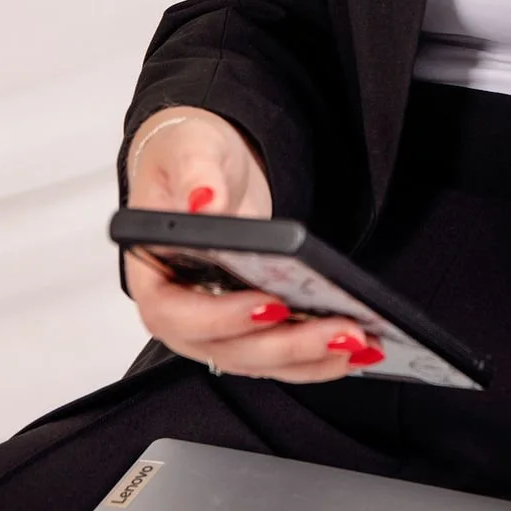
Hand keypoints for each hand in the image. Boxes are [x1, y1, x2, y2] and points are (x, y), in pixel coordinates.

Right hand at [122, 106, 380, 383]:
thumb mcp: (192, 151)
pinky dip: (315, 357)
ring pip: (257, 359)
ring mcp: (214, 325)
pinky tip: (356, 348)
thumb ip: (196, 176)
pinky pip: (277, 355)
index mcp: (152, 271)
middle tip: (340, 331)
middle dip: (286, 346)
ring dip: (309, 359)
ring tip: (358, 342)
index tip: (271, 304)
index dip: (221, 318)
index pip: (173, 313)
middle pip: (226, 348)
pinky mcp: (247, 328)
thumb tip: (205, 203)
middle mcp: (179, 310)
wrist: (211, 169)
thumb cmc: (191, 160)